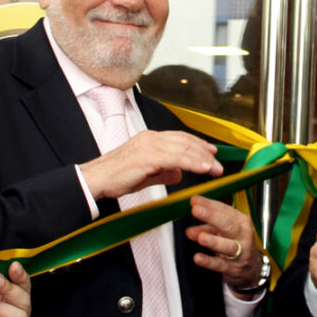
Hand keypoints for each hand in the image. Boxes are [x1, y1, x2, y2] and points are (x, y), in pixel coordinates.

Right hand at [83, 130, 221, 199]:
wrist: (97, 179)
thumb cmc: (117, 176)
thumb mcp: (146, 173)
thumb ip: (164, 171)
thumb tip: (180, 173)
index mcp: (150, 139)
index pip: (180, 138)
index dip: (198, 145)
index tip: (211, 152)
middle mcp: (151, 138)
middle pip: (185, 142)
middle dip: (204, 153)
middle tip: (218, 165)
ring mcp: (149, 145)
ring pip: (183, 149)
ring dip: (202, 159)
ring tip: (215, 169)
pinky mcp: (147, 157)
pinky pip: (176, 158)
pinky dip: (192, 162)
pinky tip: (202, 168)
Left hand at [187, 196, 264, 289]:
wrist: (252, 269)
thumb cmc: (237, 245)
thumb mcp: (223, 233)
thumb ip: (206, 229)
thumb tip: (190, 230)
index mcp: (241, 222)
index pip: (225, 210)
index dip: (209, 204)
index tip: (194, 200)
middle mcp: (243, 236)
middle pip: (229, 225)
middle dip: (212, 217)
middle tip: (196, 210)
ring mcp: (240, 253)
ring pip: (228, 246)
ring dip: (214, 241)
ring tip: (201, 237)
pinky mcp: (233, 268)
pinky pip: (220, 265)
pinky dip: (209, 261)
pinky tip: (198, 257)